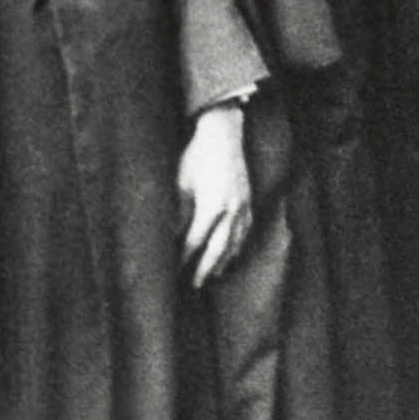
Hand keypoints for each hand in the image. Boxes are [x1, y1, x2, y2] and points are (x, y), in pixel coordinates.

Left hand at [178, 103, 252, 287]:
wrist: (223, 134)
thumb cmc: (196, 156)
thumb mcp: (180, 183)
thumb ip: (178, 212)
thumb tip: (170, 237)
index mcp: (212, 206)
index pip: (195, 241)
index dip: (184, 258)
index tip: (174, 270)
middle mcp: (231, 210)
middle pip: (218, 248)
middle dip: (205, 268)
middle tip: (194, 284)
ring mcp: (243, 206)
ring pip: (235, 242)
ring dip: (223, 260)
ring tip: (213, 275)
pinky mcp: (248, 200)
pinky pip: (245, 230)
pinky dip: (238, 245)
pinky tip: (232, 252)